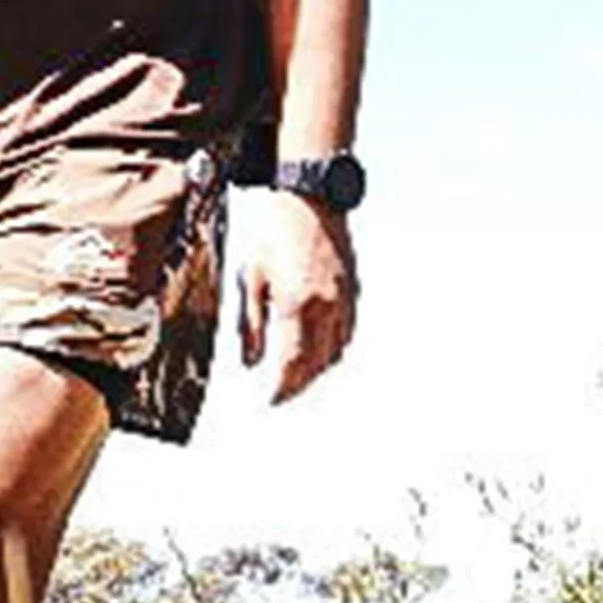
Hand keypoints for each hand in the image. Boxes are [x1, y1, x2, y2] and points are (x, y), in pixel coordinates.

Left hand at [236, 192, 356, 403]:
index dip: (282, 388)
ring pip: (335, 353)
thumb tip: (250, 362)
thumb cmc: (276, 234)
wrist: (311, 201)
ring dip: (316, 371)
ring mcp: (345, 301)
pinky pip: (346, 334)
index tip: (270, 401)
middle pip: (316, 365)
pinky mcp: (353, 293)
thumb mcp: (252, 277)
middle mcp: (327, 308)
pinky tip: (317, 352)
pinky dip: (332, 351)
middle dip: (298, 385)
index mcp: (298, 305)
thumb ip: (250, 324)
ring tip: (296, 377)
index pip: (292, 364)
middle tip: (281, 395)